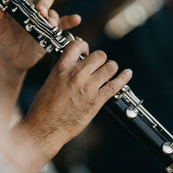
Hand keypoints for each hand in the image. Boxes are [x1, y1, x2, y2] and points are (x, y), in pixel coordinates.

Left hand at [0, 0, 80, 72]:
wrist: (8, 59)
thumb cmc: (0, 40)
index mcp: (21, 1)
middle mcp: (35, 8)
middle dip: (44, 4)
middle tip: (40, 14)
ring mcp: (44, 21)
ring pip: (54, 13)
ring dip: (52, 18)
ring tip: (49, 26)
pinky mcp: (51, 33)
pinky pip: (63, 25)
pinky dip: (70, 21)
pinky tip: (76, 19)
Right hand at [17, 40, 132, 161]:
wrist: (45, 127)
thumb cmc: (44, 107)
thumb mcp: (50, 81)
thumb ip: (64, 71)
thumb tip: (76, 66)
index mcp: (62, 67)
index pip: (77, 45)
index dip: (84, 46)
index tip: (86, 53)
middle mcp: (77, 74)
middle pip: (99, 55)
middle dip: (100, 59)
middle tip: (99, 65)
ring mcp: (88, 87)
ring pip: (110, 67)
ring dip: (111, 68)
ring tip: (110, 70)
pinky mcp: (97, 100)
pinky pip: (115, 85)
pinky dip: (124, 78)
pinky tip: (127, 73)